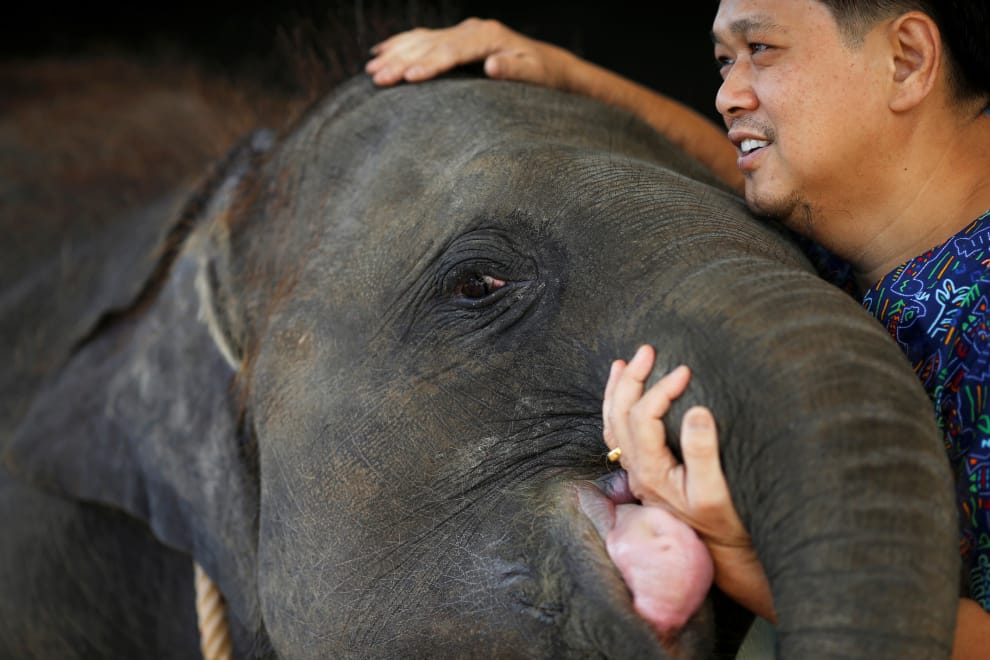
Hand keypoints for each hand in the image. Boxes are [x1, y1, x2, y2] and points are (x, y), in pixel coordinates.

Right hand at [365, 18, 574, 88]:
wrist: (548, 64)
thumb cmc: (543, 75)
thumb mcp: (535, 75)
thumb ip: (514, 70)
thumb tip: (492, 65)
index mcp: (487, 36)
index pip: (452, 51)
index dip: (430, 64)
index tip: (410, 77)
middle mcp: (471, 30)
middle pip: (430, 44)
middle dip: (402, 61)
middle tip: (378, 79)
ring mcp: (462, 32)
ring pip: (421, 39)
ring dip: (394, 53)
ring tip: (371, 70)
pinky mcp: (457, 38)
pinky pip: (423, 38)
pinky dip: (400, 43)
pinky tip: (381, 51)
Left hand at [602, 344, 774, 621]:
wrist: (722, 555)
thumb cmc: (724, 523)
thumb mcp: (717, 490)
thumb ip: (703, 451)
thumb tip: (696, 410)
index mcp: (651, 472)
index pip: (644, 418)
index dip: (661, 390)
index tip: (686, 371)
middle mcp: (637, 471)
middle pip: (620, 416)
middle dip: (631, 379)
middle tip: (649, 350)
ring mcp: (638, 472)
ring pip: (613, 425)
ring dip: (617, 391)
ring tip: (625, 362)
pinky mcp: (646, 473)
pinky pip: (620, 436)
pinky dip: (618, 410)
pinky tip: (624, 395)